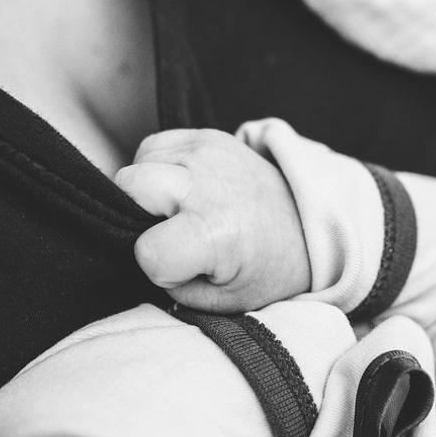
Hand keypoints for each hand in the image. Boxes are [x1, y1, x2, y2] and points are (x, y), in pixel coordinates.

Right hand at [115, 128, 310, 312]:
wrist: (306, 226)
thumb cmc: (264, 268)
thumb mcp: (220, 300)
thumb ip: (171, 285)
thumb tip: (137, 257)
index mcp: (215, 233)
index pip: (147, 251)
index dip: (158, 267)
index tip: (184, 267)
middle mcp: (208, 184)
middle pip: (129, 184)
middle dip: (137, 215)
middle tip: (172, 232)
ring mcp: (207, 152)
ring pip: (137, 163)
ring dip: (148, 190)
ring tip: (181, 211)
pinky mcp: (207, 136)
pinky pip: (154, 146)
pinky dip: (158, 168)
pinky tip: (184, 190)